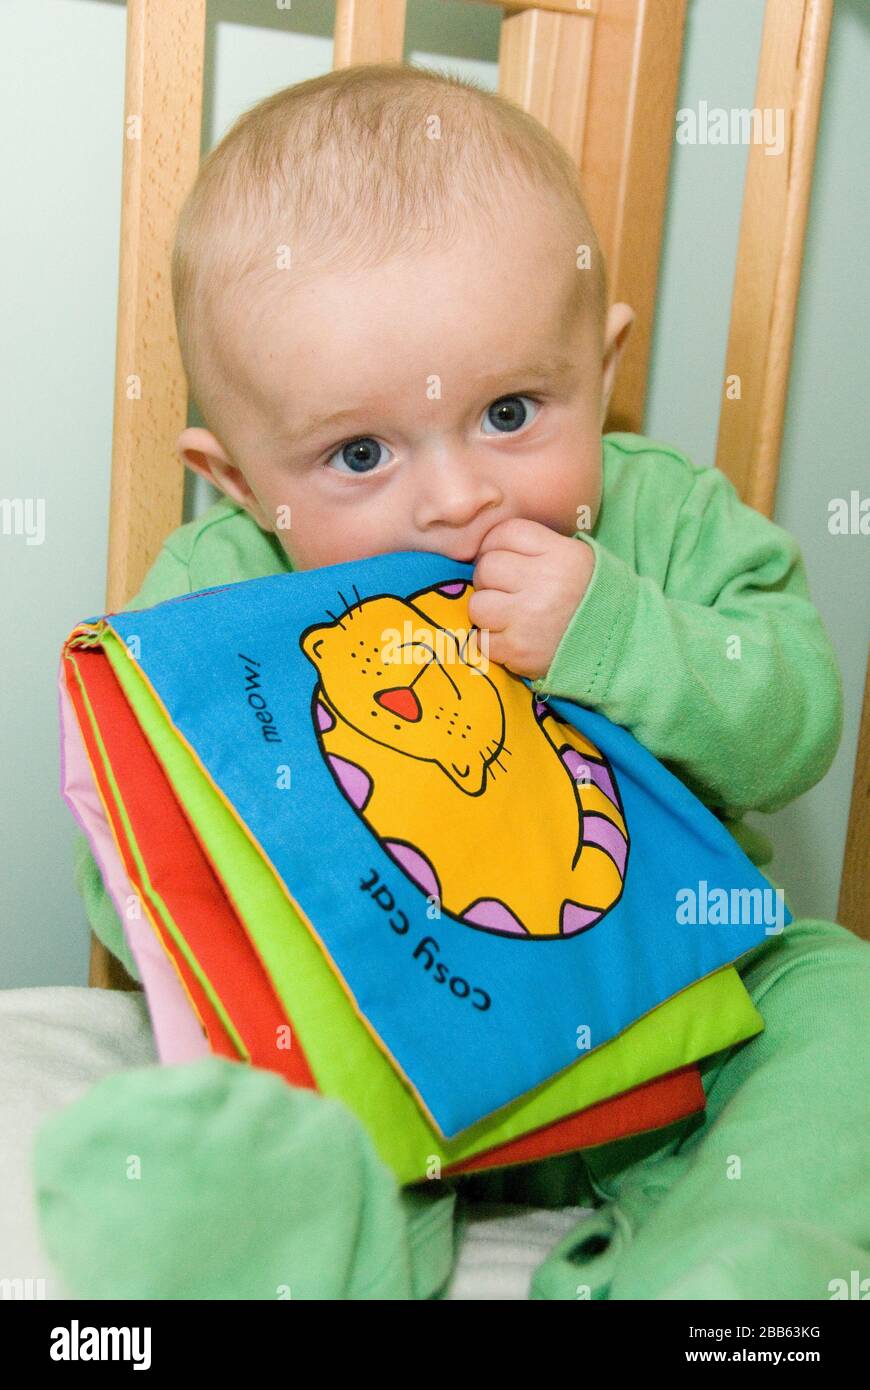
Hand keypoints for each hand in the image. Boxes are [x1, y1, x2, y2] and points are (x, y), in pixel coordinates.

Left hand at [468, 518, 594, 680]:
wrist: (619, 648)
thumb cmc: (590, 599)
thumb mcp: (576, 559)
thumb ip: (537, 547)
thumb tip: (487, 546)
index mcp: (561, 554)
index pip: (505, 533)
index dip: (496, 546)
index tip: (507, 561)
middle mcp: (545, 582)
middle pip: (487, 567)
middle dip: (491, 580)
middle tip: (508, 593)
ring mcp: (529, 618)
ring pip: (478, 604)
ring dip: (487, 612)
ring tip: (509, 617)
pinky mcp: (518, 650)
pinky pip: (480, 639)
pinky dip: (491, 642)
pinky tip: (512, 639)